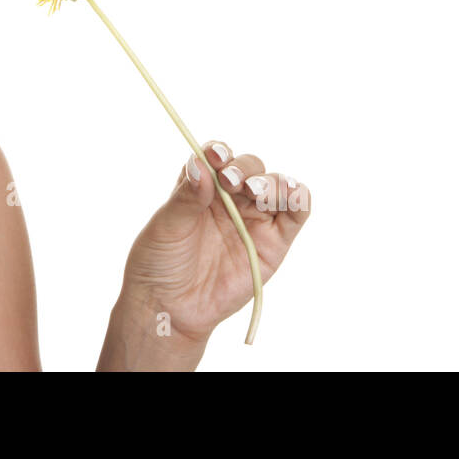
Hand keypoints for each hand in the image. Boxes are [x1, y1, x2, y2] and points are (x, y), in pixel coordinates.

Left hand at [119, 142, 311, 344]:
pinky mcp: (275, 242)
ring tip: (255, 192)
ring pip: (277, 185)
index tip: (214, 156)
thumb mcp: (166, 226)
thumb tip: (201, 166)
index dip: (219, 151)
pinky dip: (298, 197)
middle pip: (250, 166)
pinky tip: (290, 195)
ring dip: (272, 181)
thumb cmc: (160, 263)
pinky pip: (296, 213)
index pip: (218, 156)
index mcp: (202, 186)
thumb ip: (186, 197)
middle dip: (243, 168)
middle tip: (230, 182)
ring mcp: (254, 219)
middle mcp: (231, 198)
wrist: (171, 307)